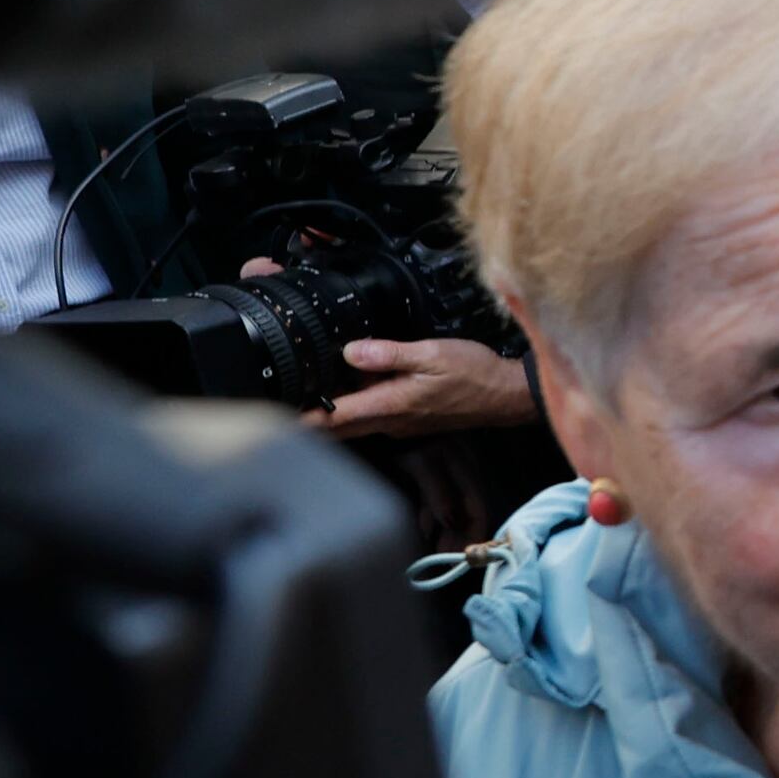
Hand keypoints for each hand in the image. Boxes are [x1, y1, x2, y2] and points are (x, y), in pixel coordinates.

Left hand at [292, 327, 537, 438]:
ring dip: (329, 411)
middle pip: (335, 426)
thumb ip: (390, 353)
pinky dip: (353, 404)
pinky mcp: (407, 418)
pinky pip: (371, 414)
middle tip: (278, 402)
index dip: (301, 419)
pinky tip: (350, 384)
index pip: (334, 418)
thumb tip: (351, 351)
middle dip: (306, 418)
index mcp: (391, 405)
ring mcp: (398, 422)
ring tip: (305, 391)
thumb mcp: (433, 354)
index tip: (273, 416)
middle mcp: (390, 421)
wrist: (505, 395)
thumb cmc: (475, 375)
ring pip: (351, 421)